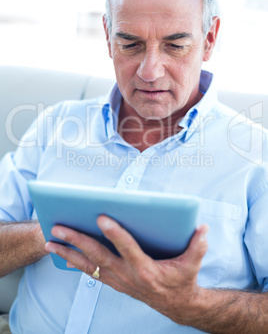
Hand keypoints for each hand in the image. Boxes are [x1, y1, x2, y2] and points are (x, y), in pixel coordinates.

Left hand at [45, 216, 207, 323]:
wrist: (176, 305)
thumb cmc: (182, 280)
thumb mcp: (193, 263)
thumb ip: (198, 245)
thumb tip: (202, 227)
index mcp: (145, 269)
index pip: (127, 248)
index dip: (115, 233)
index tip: (101, 217)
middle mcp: (127, 275)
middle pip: (98, 255)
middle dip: (76, 240)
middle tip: (59, 227)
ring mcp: (118, 280)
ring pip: (88, 265)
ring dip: (68, 253)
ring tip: (50, 241)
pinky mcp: (114, 282)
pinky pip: (90, 272)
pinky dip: (75, 262)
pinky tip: (63, 254)